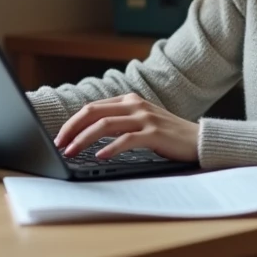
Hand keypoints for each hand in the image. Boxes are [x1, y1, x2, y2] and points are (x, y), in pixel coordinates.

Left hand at [53, 93, 198, 162]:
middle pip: (93, 112)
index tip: (59, 137)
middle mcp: (135, 105)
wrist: (198, 140)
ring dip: (83, 139)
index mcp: (129, 100)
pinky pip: (126, 140)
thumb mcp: (140, 122)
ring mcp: (145, 118)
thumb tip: (86, 135)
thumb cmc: (167, 135)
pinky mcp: (154, 134)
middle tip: (58, 144)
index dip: (72, 122)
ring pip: (105, 125)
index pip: (92, 107)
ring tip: (71, 152)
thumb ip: (119, 122)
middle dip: (71, 129)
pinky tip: (99, 157)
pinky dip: (110, 148)